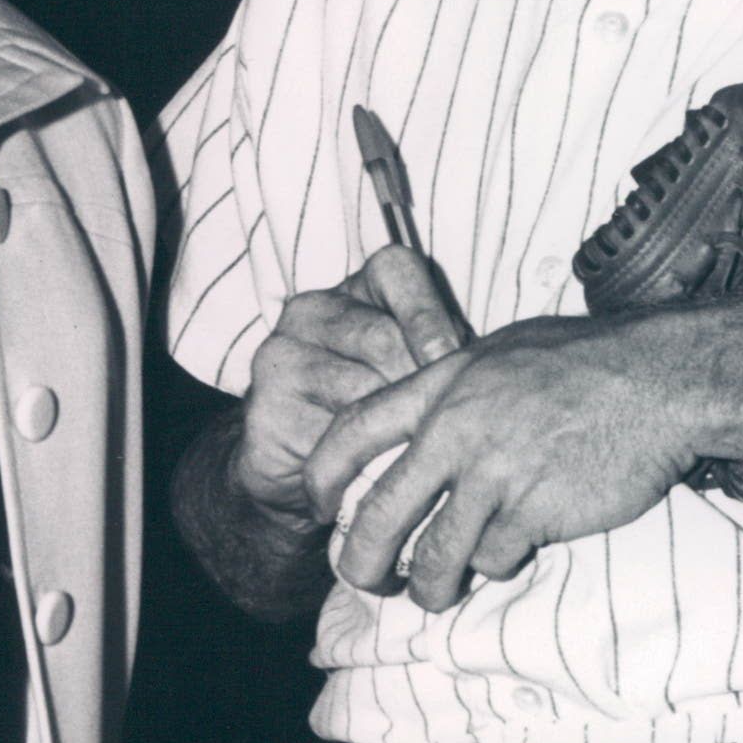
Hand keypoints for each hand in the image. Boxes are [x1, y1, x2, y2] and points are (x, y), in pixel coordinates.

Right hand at [235, 244, 469, 521]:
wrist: (293, 465)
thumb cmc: (369, 407)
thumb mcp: (408, 368)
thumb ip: (436, 351)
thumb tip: (476, 365)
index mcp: (352, 289)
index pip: (395, 269)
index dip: (429, 313)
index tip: (453, 358)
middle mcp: (310, 311)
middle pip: (382, 337)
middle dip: (418, 382)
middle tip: (444, 420)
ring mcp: (280, 358)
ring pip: (357, 390)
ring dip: (392, 425)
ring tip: (418, 451)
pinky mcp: (266, 410)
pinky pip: (329, 435)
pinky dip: (362, 458)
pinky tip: (380, 473)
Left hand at [306, 315, 703, 610]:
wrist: (661, 380)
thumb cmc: (588, 362)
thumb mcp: (502, 353)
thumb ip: (455, 391)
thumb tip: (422, 430)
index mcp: (440, 386)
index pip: (352, 431)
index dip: (321, 475)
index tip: (317, 504)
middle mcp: (456, 432)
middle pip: (378, 516)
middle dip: (360, 564)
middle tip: (364, 581)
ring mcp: (495, 475)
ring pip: (435, 557)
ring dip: (430, 586)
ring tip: (434, 593)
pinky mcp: (535, 512)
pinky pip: (496, 559)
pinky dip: (499, 563)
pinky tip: (518, 544)